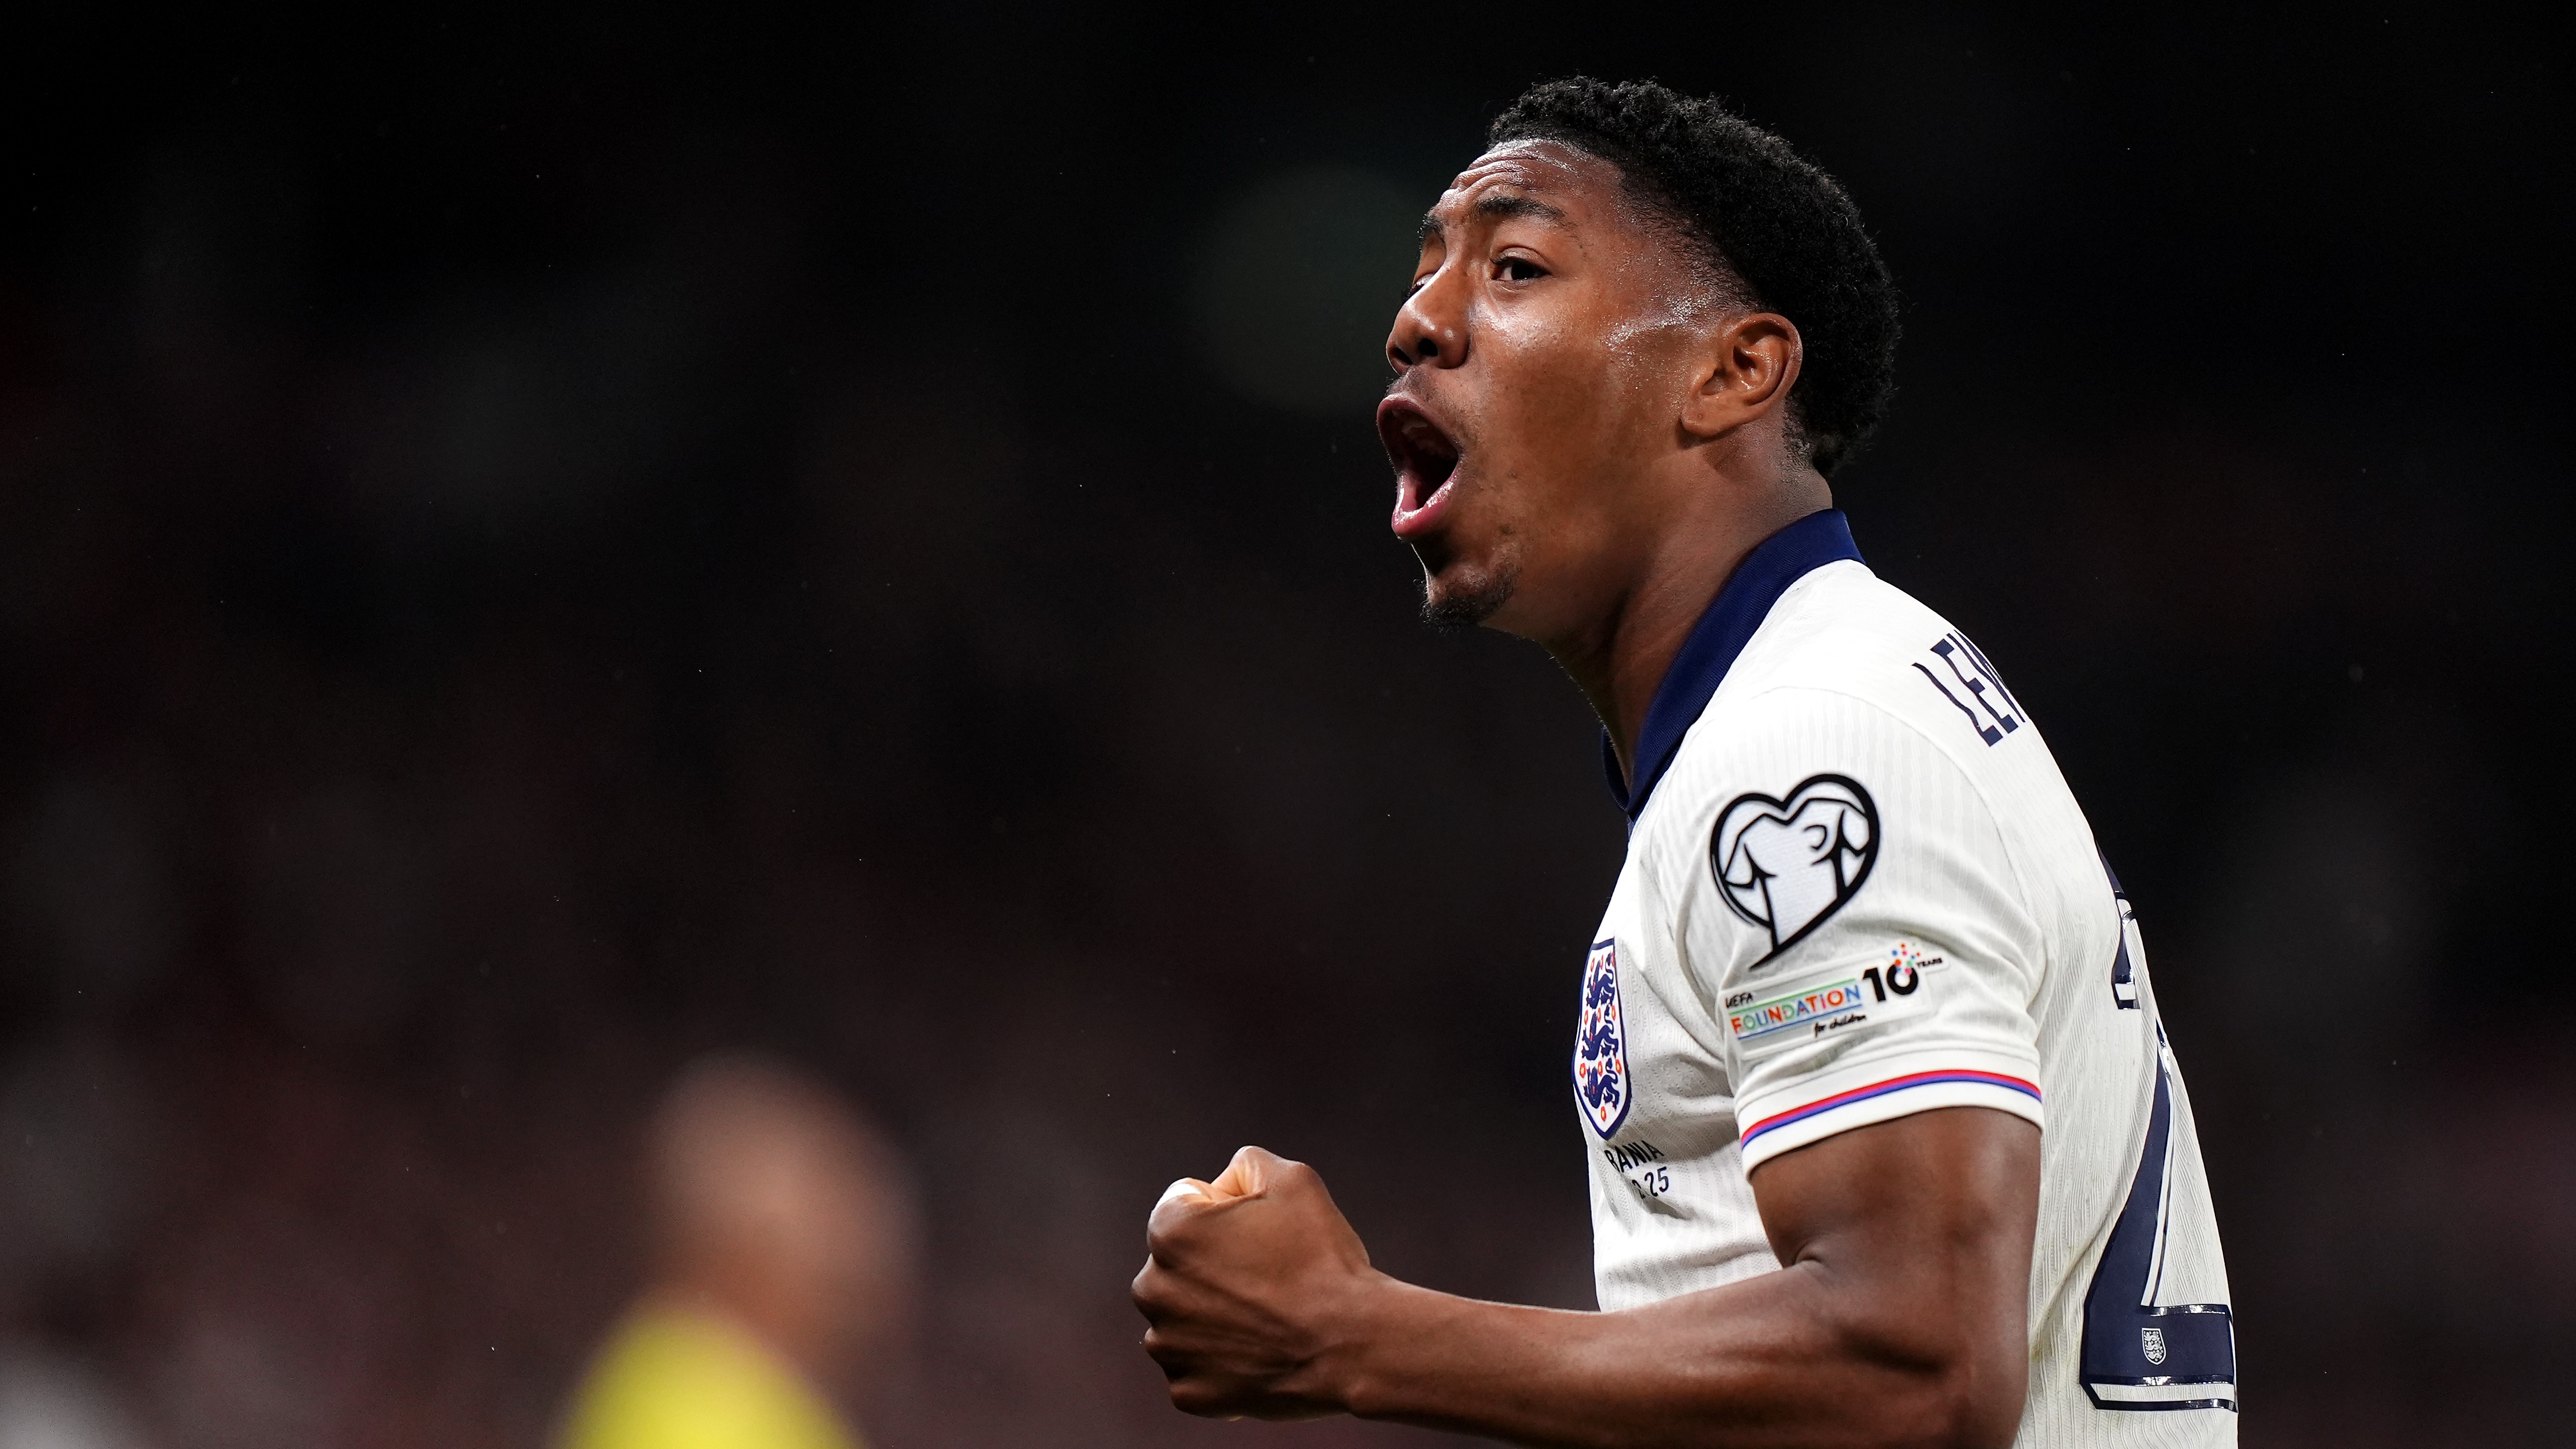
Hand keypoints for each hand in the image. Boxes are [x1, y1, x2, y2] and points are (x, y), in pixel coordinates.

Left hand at [1132, 1146, 1384, 1419]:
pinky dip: (1223, 1361)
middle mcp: (1152, 1289)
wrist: (1352, 1345)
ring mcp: (1168, 1346)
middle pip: (1179, 1262)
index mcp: (1168, 1232)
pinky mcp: (1187, 1391)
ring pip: (1184, 1315)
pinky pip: (1197, 1366)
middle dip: (1214, 1263)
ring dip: (1214, 1313)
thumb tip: (1222, 1185)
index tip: (1264, 1234)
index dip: (1230, 1210)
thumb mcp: (1293, 1180)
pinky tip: (1260, 1352)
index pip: (1186, 1202)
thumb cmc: (1324, 1260)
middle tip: (1269, 1276)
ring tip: (1267, 1316)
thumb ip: (1246, 1164)